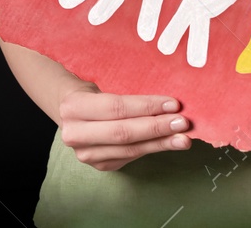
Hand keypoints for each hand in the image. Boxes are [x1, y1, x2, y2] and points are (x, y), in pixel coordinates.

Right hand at [58, 84, 192, 170]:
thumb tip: (167, 103)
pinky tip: (167, 144)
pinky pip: (130, 157)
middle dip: (156, 127)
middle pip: (123, 132)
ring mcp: (85, 153)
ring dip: (160, 143)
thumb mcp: (99, 85)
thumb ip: (126, 95)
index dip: (146, 107)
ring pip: (129, 149)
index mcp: (73, 107)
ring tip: (182, 138)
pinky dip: (151, 149)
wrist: (68, 111)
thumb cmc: (91, 93)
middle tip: (182, 123)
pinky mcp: (98, 165)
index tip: (172, 104)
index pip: (116, 108)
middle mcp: (75, 133)